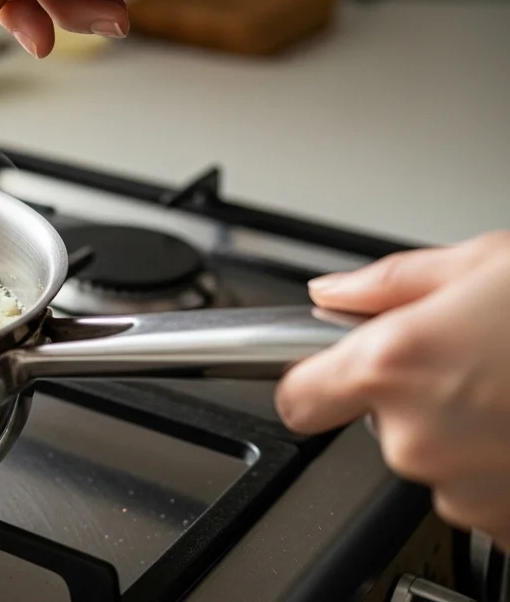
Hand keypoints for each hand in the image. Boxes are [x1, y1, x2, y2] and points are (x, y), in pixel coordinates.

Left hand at [276, 232, 509, 548]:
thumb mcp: (486, 264)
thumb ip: (393, 284)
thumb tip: (335, 292)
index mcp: (392, 365)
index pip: (298, 396)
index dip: (312, 381)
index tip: (324, 376)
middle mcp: (415, 436)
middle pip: (376, 424)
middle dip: (414, 395)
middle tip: (476, 360)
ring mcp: (462, 487)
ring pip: (434, 459)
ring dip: (465, 432)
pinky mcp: (506, 523)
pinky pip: (482, 492)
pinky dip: (502, 465)